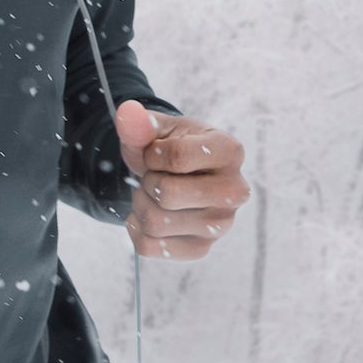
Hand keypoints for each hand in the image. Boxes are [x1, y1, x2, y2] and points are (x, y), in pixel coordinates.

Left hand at [114, 100, 248, 259]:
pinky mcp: (201, 249)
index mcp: (231, 151)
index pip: (178, 157)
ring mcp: (221, 225)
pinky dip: (136, 228)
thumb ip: (141, 122)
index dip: (152, 154)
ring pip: (157, 223)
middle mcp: (235, 191)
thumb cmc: (170, 148)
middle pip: (169, 195)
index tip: (156, 152)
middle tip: (154, 176)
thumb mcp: (157, 129)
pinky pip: (150, 247)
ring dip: (140, 204)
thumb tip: (127, 113)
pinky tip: (148, 214)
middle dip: (147, 181)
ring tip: (152, 193)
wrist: (174, 175)